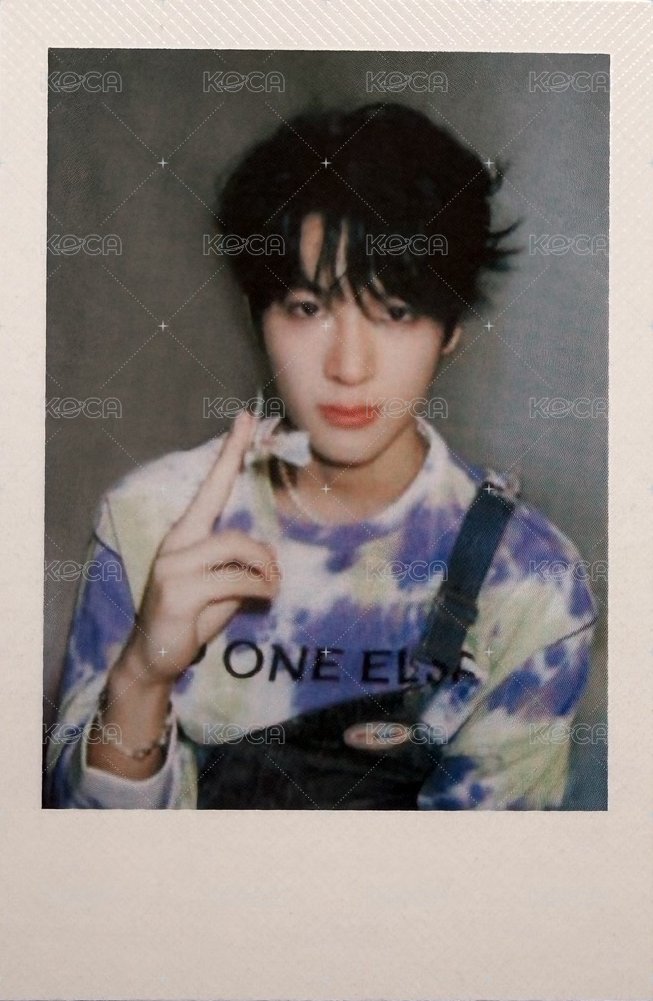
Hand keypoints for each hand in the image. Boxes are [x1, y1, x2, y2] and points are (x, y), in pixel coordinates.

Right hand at [116, 409, 280, 688]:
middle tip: (275, 577)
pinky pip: (235, 581)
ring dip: (263, 573)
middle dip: (262, 553)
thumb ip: (239, 565)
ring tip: (267, 593)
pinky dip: (258, 590)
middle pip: (232, 526)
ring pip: (238, 550)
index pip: (211, 485)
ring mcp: (174, 566)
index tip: (245, 417)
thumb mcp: (221, 586)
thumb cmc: (191, 616)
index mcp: (186, 534)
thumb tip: (271, 560)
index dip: (230, 451)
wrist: (154, 657)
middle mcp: (176, 544)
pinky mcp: (178, 592)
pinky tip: (260, 601)